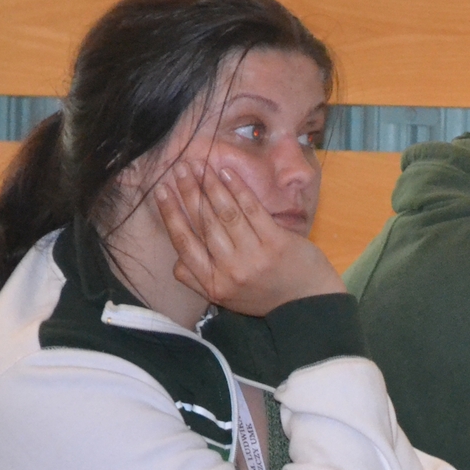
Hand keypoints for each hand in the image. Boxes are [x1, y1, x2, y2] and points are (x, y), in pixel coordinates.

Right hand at [154, 161, 345, 316]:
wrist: (308, 303)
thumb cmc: (264, 294)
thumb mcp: (225, 297)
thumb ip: (199, 280)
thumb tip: (176, 259)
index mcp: (213, 285)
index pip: (184, 243)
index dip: (171, 214)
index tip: (161, 191)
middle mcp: (230, 271)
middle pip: (203, 224)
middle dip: (189, 192)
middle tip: (180, 168)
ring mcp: (254, 256)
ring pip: (225, 214)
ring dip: (210, 186)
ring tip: (199, 166)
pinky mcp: (276, 242)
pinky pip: (251, 210)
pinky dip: (237, 189)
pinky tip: (227, 174)